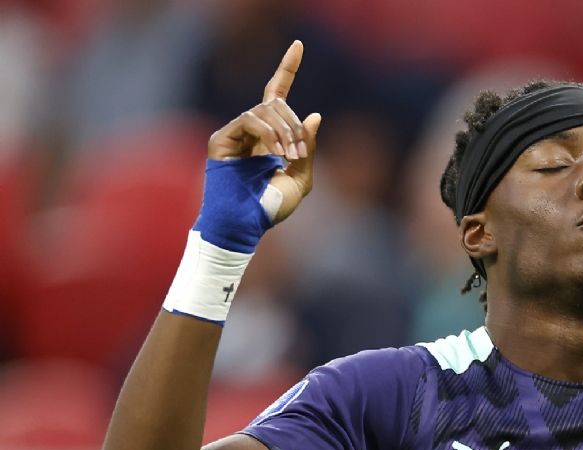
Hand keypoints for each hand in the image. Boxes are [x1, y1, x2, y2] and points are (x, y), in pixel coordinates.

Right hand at [206, 40, 321, 222]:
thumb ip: (307, 148)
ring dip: (284, 131)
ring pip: (265, 110)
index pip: (277, 93)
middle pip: (277, 103)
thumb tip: (314, 115)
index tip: (299, 45)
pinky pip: (249, 120)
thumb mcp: (301, 177)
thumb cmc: (273, 207)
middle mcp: (251, 130)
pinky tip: (274, 153)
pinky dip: (268, 134)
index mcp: (270, 135)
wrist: (247, 225)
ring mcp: (235, 133)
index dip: (287, 68)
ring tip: (289, 157)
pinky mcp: (221, 140)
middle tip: (298, 153)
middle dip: (294, 125)